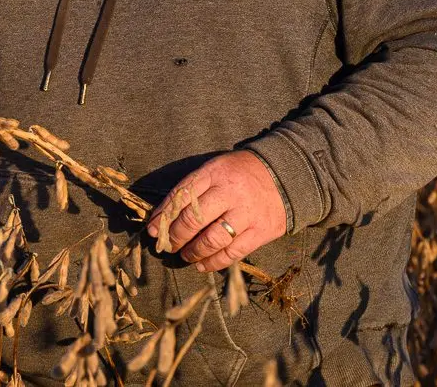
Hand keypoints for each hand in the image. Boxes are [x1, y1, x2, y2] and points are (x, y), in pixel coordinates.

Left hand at [145, 150, 285, 271]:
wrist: (283, 175)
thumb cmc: (239, 175)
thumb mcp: (214, 171)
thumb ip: (190, 190)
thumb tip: (161, 218)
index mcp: (214, 173)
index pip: (181, 196)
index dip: (163, 216)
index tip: (152, 231)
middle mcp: (230, 192)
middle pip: (194, 219)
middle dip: (176, 237)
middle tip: (168, 246)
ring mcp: (247, 213)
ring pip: (212, 239)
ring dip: (193, 252)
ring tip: (185, 255)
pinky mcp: (261, 231)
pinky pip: (233, 252)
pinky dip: (214, 262)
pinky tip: (203, 265)